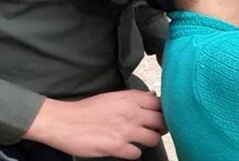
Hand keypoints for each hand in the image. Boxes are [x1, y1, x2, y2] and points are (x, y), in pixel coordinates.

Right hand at [25, 91, 165, 159]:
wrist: (63, 121)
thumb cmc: (87, 109)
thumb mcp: (114, 96)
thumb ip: (134, 98)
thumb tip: (153, 97)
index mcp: (131, 99)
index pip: (161, 104)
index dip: (163, 111)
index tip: (160, 117)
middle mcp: (132, 113)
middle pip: (162, 122)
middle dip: (161, 128)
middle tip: (154, 131)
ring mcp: (125, 130)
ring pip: (153, 139)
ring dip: (149, 141)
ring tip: (140, 141)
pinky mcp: (116, 146)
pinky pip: (137, 153)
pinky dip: (133, 153)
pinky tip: (126, 149)